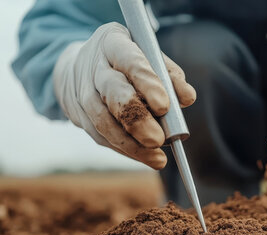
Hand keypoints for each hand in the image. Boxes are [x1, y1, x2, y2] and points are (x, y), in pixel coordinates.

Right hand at [53, 22, 195, 168]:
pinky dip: (126, 150)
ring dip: (132, 144)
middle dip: (137, 119)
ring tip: (158, 159)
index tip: (164, 106)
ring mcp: (82, 92)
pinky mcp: (79, 116)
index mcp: (113, 43)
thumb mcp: (149, 56)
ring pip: (104, 121)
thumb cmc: (127, 61)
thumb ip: (171, 75)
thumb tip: (187, 98)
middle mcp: (93, 67)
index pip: (130, 61)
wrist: (80, 67)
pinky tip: (146, 157)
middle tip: (159, 139)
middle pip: (113, 93)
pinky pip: (102, 137)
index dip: (147, 84)